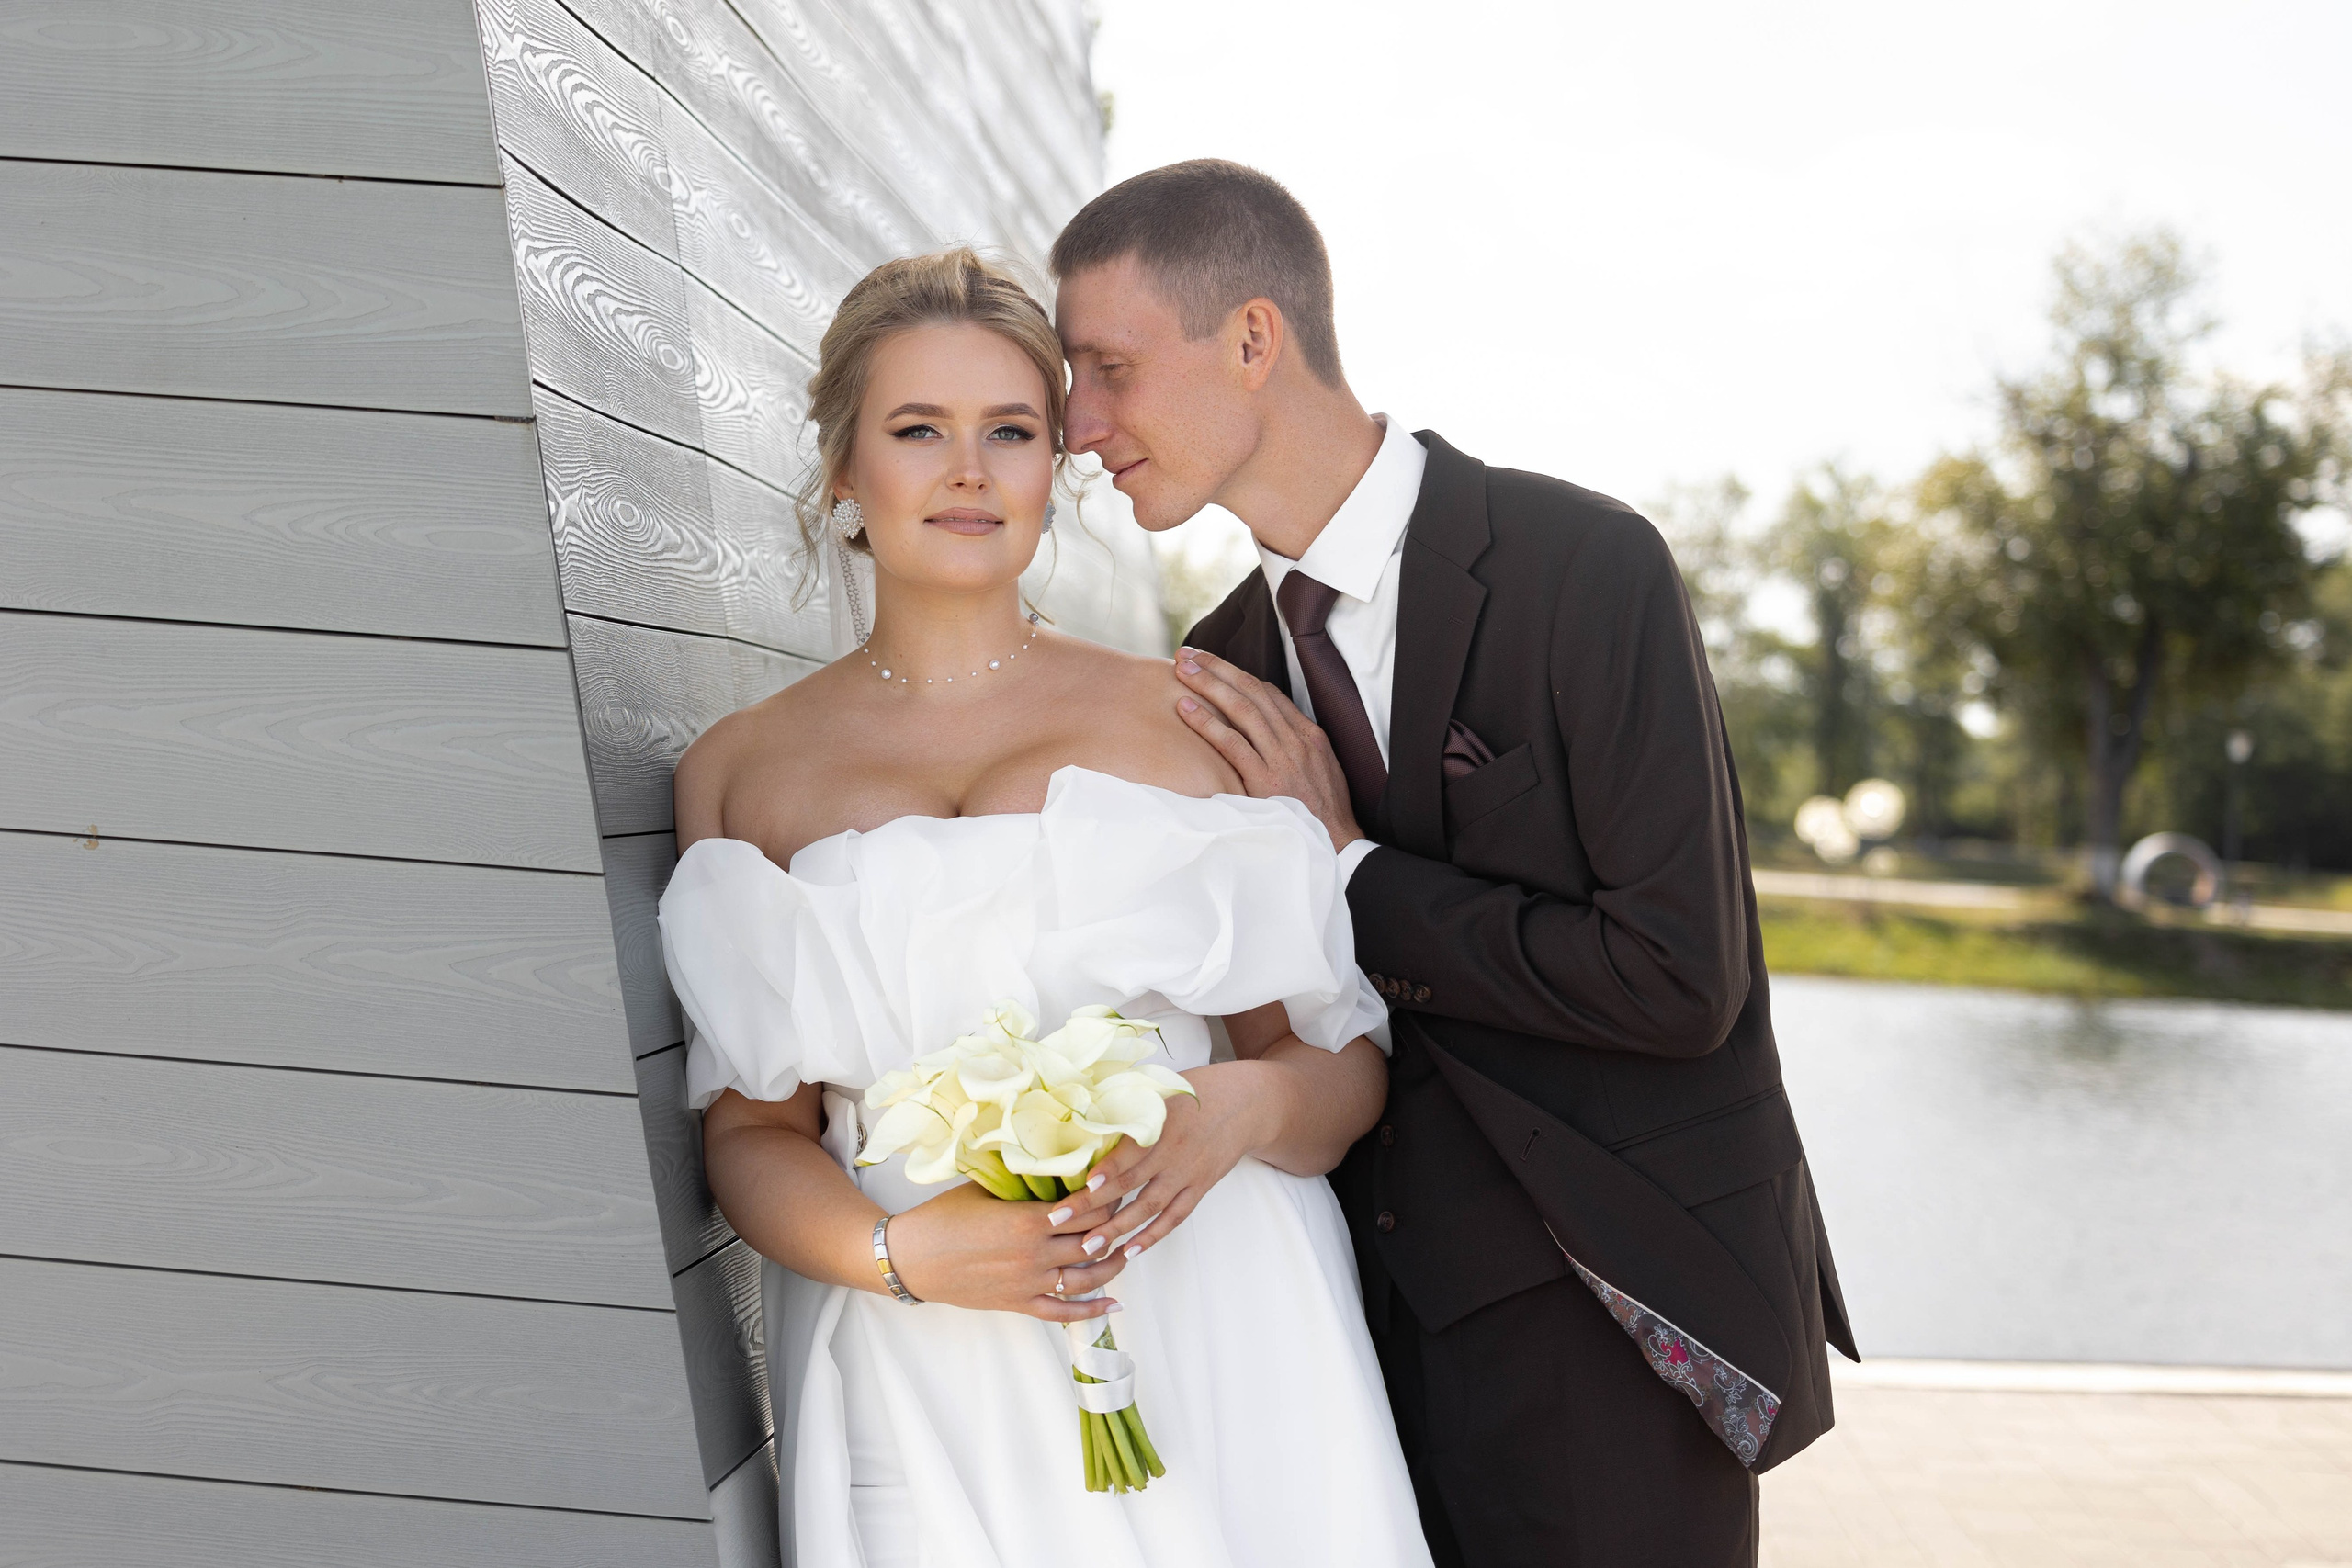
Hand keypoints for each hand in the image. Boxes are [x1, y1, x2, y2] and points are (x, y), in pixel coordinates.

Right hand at [884, 1180, 1129, 1321]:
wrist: (912, 1257)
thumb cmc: (944, 1217)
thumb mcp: (985, 1189)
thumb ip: (1022, 1182)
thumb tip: (1051, 1164)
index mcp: (1029, 1220)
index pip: (1086, 1208)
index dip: (1109, 1197)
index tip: (1121, 1185)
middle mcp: (1035, 1253)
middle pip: (1093, 1240)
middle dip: (1116, 1227)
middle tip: (1130, 1214)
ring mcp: (1029, 1282)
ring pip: (1087, 1278)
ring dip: (1113, 1266)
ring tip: (1128, 1253)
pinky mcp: (1018, 1303)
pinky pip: (1063, 1312)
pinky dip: (1091, 1310)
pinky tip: (1113, 1305)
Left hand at [1080, 1062, 1276, 1261]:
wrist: (1247, 1104)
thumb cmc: (1198, 1091)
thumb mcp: (1164, 1088)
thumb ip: (1131, 1105)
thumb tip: (1087, 1113)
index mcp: (1161, 1124)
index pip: (1127, 1153)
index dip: (1105, 1171)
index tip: (1081, 1185)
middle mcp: (1173, 1153)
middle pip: (1129, 1184)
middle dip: (1093, 1205)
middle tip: (1059, 1222)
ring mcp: (1188, 1173)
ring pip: (1149, 1207)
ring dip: (1118, 1229)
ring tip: (1089, 1246)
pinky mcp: (1200, 1187)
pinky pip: (1175, 1216)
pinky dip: (1153, 1235)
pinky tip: (1131, 1250)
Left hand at [1173, 649, 1363, 853]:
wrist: (1338, 844)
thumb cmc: (1323, 813)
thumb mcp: (1319, 772)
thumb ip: (1295, 750)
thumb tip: (1269, 737)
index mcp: (1309, 735)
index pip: (1270, 694)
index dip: (1237, 676)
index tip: (1213, 664)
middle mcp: (1296, 739)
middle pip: (1252, 691)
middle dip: (1218, 668)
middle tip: (1188, 653)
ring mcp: (1282, 757)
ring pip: (1241, 709)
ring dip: (1208, 685)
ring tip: (1182, 669)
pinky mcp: (1265, 780)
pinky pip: (1231, 743)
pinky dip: (1206, 722)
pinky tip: (1185, 709)